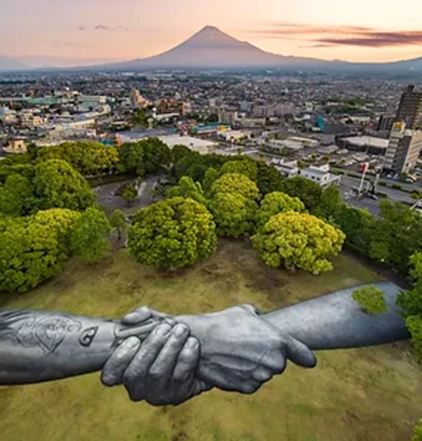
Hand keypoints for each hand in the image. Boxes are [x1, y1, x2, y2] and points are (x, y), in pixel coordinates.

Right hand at [101, 319, 211, 405]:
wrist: (201, 343)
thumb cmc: (171, 332)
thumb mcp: (156, 320)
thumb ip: (142, 317)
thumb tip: (128, 319)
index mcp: (125, 369)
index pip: (110, 375)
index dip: (119, 359)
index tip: (134, 339)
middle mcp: (138, 386)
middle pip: (135, 373)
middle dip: (150, 347)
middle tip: (165, 328)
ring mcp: (157, 394)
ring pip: (157, 374)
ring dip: (170, 348)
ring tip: (181, 330)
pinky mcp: (177, 395)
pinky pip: (179, 378)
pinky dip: (186, 357)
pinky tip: (192, 343)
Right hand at [122, 305, 315, 393]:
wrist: (200, 341)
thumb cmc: (223, 323)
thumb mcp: (246, 311)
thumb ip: (260, 318)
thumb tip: (260, 318)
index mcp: (279, 341)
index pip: (304, 355)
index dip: (305, 357)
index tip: (308, 361)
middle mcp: (274, 361)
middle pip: (278, 363)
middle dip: (267, 356)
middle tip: (247, 345)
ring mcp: (261, 376)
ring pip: (263, 373)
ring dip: (254, 366)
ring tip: (235, 353)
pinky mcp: (247, 387)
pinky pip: (251, 383)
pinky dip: (244, 376)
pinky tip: (230, 363)